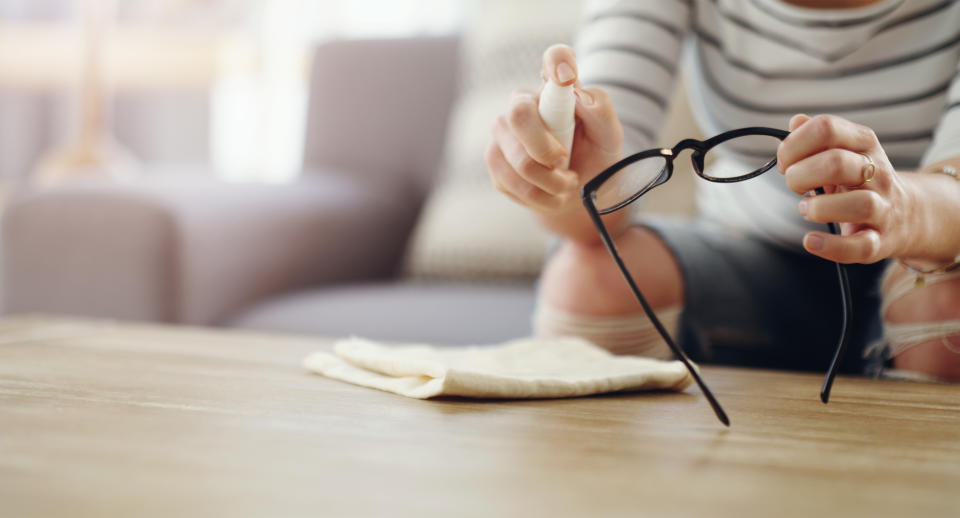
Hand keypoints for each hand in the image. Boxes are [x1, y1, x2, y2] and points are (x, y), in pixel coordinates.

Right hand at [485, 44, 623, 213]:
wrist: (577, 192)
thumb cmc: (594, 157)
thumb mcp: (610, 137)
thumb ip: (601, 110)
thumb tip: (578, 95)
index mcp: (555, 90)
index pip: (555, 59)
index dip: (557, 63)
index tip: (567, 77)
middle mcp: (523, 104)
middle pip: (518, 115)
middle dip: (545, 149)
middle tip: (565, 162)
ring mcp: (503, 133)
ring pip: (519, 161)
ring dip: (551, 183)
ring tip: (566, 184)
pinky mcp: (495, 161)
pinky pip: (513, 184)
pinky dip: (540, 197)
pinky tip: (551, 194)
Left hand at [777, 114, 917, 263]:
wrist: (907, 214)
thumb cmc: (860, 182)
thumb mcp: (842, 152)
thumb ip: (818, 138)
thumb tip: (796, 121)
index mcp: (863, 145)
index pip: (826, 129)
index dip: (794, 145)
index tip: (785, 162)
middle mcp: (877, 173)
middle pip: (837, 163)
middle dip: (801, 174)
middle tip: (793, 185)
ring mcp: (882, 208)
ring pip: (859, 204)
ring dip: (820, 208)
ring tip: (806, 208)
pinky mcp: (880, 241)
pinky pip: (861, 246)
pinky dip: (831, 246)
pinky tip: (811, 241)